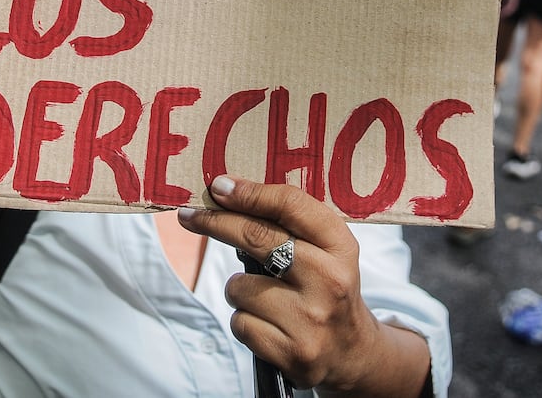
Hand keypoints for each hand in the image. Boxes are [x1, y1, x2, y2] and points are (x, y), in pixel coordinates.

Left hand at [178, 176, 429, 395]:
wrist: (352, 352)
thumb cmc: (326, 288)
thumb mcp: (326, 250)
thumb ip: (288, 222)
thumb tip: (226, 191)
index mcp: (340, 246)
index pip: (290, 206)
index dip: (248, 193)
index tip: (218, 186)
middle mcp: (329, 280)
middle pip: (257, 237)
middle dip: (215, 223)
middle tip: (189, 216)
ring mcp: (311, 320)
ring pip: (239, 287)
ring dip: (239, 289)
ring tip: (265, 297)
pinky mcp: (293, 354)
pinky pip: (240, 323)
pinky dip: (244, 321)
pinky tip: (268, 324)